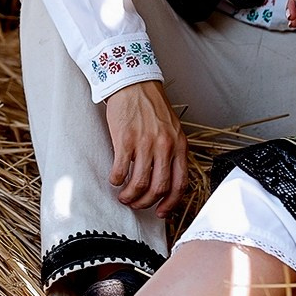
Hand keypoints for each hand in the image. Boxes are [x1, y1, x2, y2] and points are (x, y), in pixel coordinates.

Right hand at [103, 80, 189, 216]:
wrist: (134, 84)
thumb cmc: (152, 106)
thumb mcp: (172, 129)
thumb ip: (172, 152)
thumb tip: (166, 178)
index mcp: (179, 145)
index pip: (180, 184)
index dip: (170, 203)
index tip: (161, 211)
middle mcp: (165, 146)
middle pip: (159, 188)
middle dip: (146, 202)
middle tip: (137, 204)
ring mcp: (145, 143)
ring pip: (140, 183)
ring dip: (130, 195)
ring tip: (123, 196)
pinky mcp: (125, 139)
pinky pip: (121, 170)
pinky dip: (116, 180)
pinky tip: (114, 179)